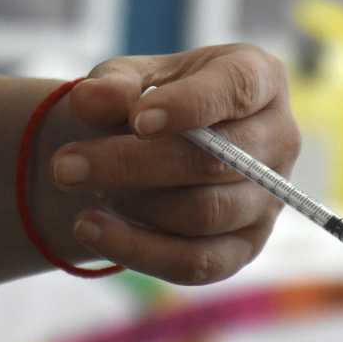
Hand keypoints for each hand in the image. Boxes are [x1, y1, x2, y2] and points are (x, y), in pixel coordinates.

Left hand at [50, 43, 300, 284]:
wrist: (147, 149)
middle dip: (133, 164)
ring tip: (74, 184)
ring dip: (132, 204)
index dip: (189, 107)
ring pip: (203, 213)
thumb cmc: (146, 101)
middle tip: (64, 165)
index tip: (138, 120)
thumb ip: (111, 85)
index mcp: (257, 78)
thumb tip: (94, 99)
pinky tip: (89, 228)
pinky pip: (197, 263)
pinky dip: (138, 251)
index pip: (236, 91)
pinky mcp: (244, 248)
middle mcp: (278, 138)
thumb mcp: (126, 79)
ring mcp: (267, 199)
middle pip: (214, 161)